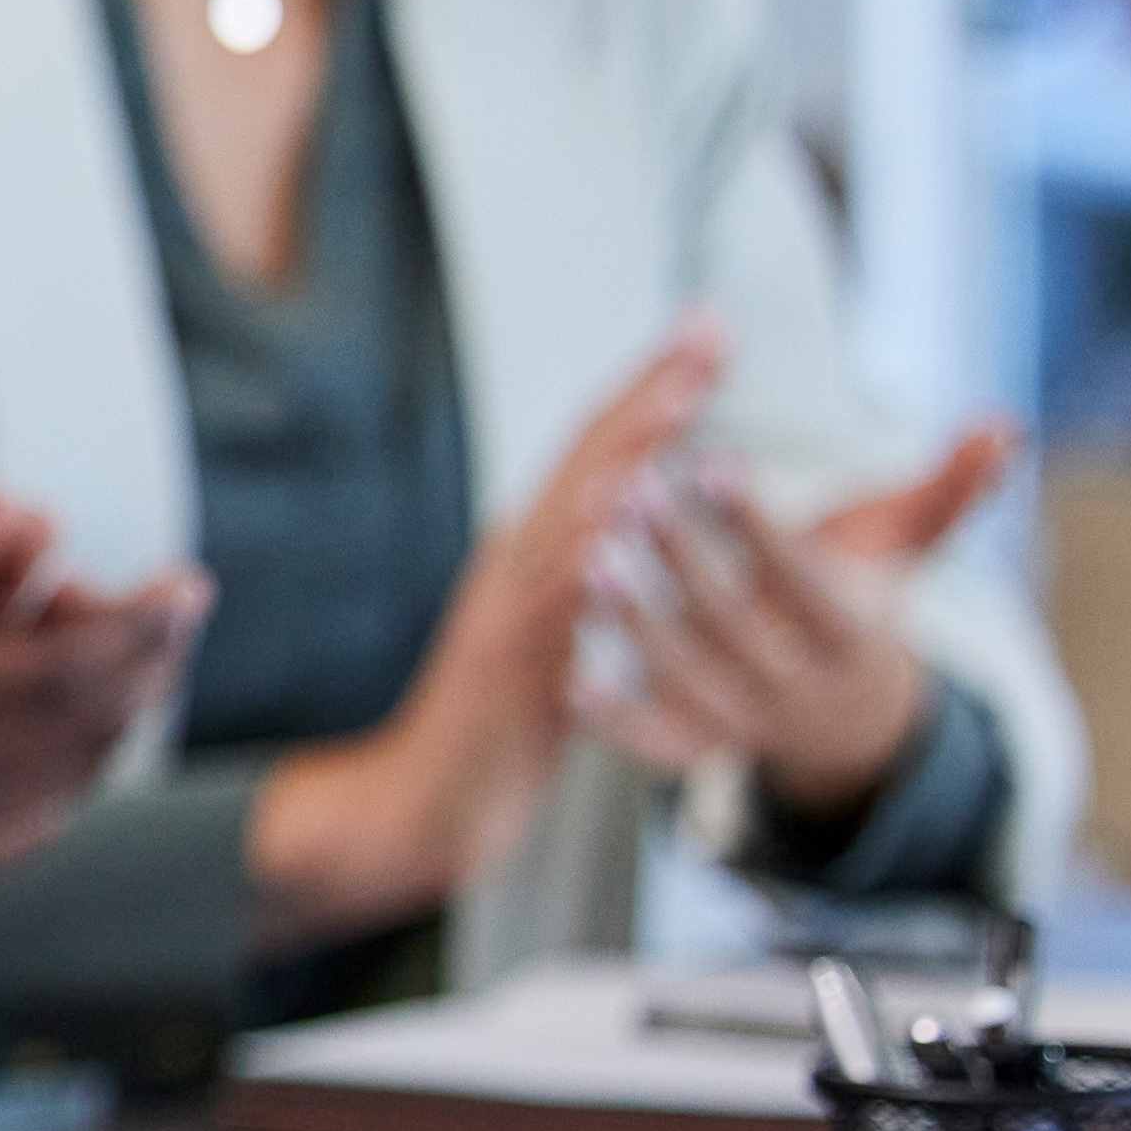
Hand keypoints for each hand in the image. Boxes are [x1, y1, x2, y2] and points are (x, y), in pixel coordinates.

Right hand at [0, 420, 206, 968]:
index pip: (49, 678)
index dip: (133, 634)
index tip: (185, 586)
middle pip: (77, 739)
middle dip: (146, 672)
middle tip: (178, 613)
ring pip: (56, 794)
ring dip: (110, 730)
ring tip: (133, 671)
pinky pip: (10, 836)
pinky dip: (59, 787)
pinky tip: (60, 755)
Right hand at [254, 327, 724, 932]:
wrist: (424, 801)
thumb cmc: (502, 725)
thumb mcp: (554, 636)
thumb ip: (589, 580)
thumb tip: (633, 524)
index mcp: (535, 553)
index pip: (600, 451)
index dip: (653, 387)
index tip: (706, 329)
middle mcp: (516, 565)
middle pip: (587, 460)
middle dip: (649, 392)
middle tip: (704, 331)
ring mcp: (507, 616)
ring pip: (571, 517)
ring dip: (621, 458)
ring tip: (677, 403)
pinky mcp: (507, 672)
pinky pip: (548, 610)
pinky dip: (580, 563)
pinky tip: (613, 525)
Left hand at [581, 417, 1007, 818]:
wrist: (849, 720)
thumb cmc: (861, 608)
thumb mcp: (903, 553)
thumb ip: (948, 491)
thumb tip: (1002, 427)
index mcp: (850, 634)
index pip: (804, 578)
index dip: (759, 525)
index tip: (712, 463)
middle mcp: (799, 685)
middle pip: (734, 624)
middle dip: (679, 559)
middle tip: (627, 491)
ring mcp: (747, 724)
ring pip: (686, 679)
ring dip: (634, 623)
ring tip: (585, 556)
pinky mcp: (700, 750)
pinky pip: (655, 743)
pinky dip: (615, 718)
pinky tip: (570, 671)